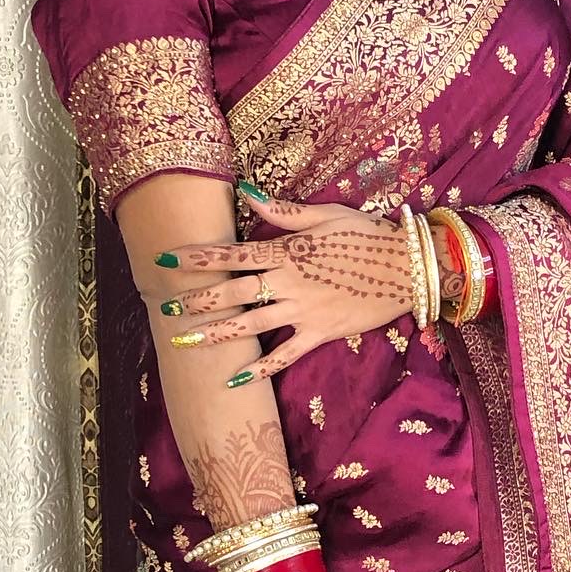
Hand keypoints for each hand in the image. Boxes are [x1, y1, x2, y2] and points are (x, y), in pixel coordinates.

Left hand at [152, 188, 424, 385]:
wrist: (406, 266)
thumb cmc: (366, 234)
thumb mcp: (325, 214)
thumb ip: (282, 210)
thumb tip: (246, 191)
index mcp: (287, 251)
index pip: (233, 253)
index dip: (198, 257)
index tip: (166, 259)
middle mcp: (289, 282)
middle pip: (233, 292)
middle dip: (197, 301)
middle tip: (164, 310)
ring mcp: (302, 310)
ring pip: (250, 325)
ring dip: (216, 334)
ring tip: (185, 343)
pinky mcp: (319, 332)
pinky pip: (285, 355)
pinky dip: (260, 369)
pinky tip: (236, 380)